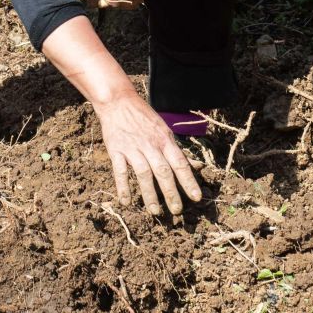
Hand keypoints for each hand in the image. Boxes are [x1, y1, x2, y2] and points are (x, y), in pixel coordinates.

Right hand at [92, 90, 202, 217]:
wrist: (118, 101)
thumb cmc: (144, 117)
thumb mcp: (164, 130)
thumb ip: (177, 150)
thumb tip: (197, 166)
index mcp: (165, 140)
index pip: (180, 163)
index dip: (189, 181)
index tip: (196, 198)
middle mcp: (150, 145)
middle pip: (163, 172)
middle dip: (171, 192)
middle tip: (177, 211)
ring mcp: (132, 148)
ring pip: (144, 174)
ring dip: (149, 194)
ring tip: (155, 211)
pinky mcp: (116, 150)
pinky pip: (120, 171)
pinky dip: (123, 187)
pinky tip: (126, 202)